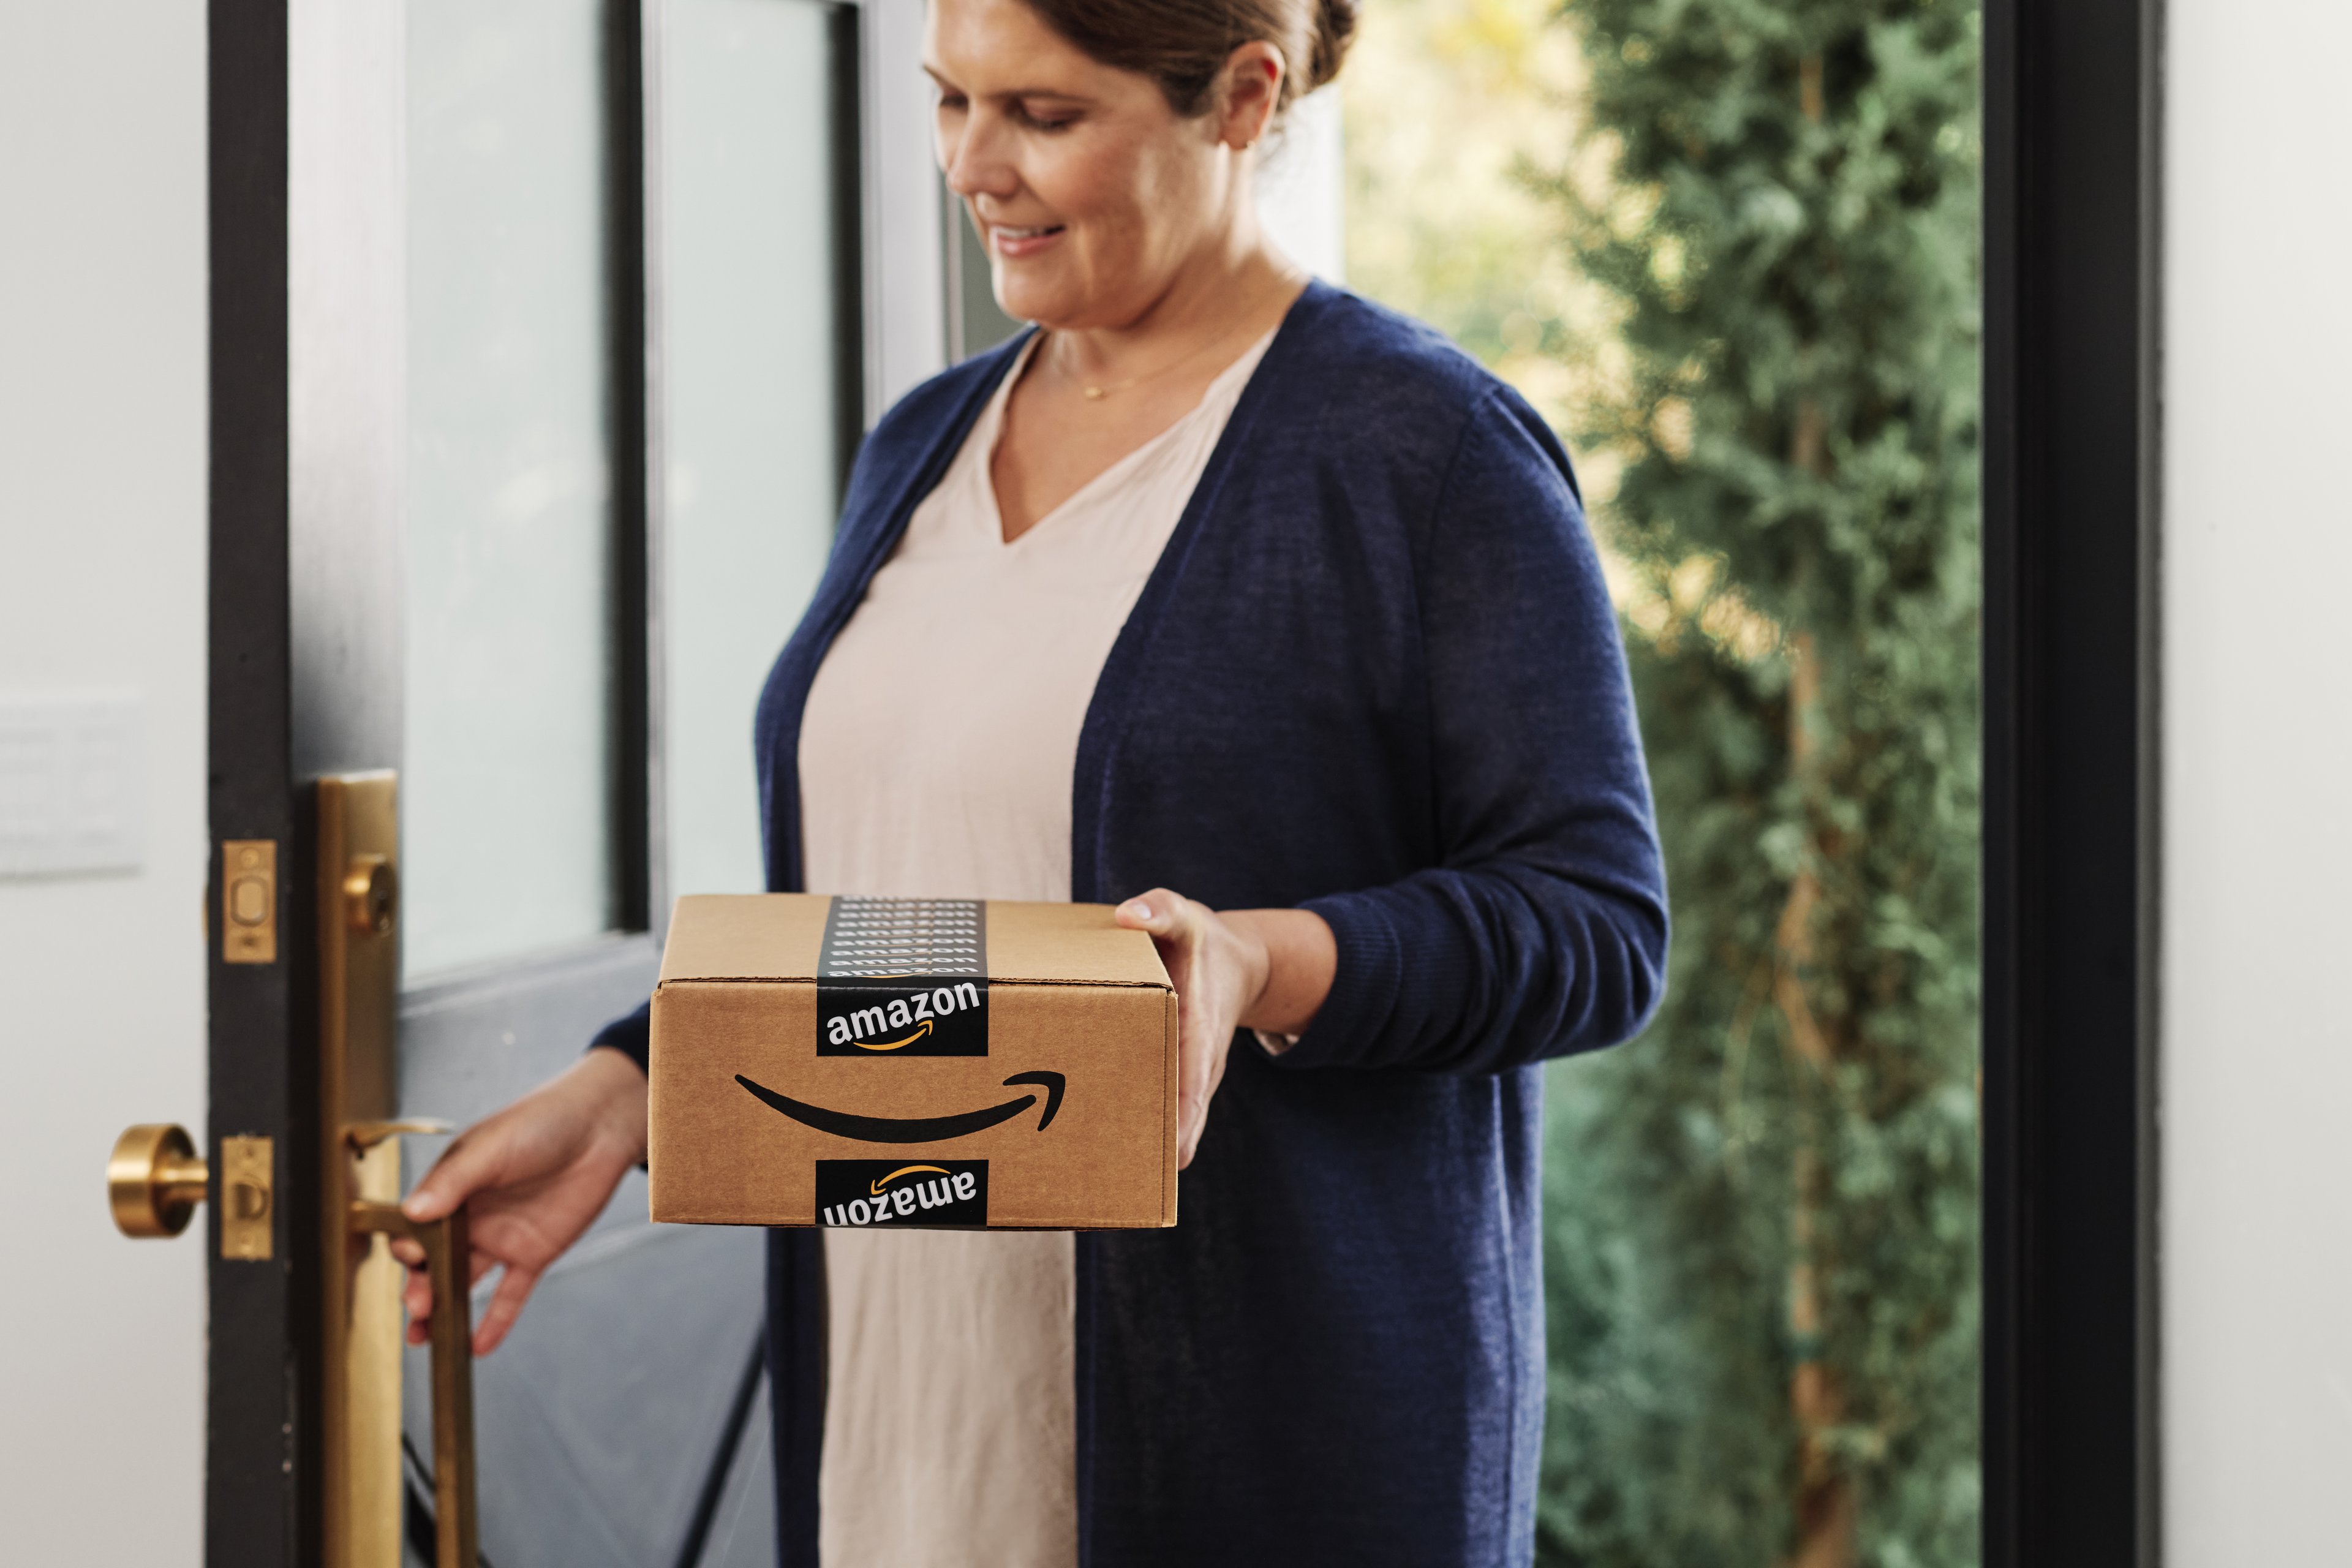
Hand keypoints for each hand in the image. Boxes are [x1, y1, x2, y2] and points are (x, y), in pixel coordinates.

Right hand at [391, 1046, 648, 1355]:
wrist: (601, 1126)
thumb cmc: (542, 1121)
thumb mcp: (491, 1147)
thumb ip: (453, 1180)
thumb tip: (413, 1211)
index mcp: (452, 1189)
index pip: (416, 1227)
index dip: (409, 1247)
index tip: (409, 1259)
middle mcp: (471, 1218)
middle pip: (434, 1263)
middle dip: (420, 1288)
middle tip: (417, 1308)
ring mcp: (501, 1238)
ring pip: (464, 1284)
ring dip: (444, 1311)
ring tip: (427, 1338)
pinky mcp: (534, 1254)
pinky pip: (511, 1295)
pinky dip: (496, 1321)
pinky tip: (479, 1346)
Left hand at [1114, 890, 1334, 1167]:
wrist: (1230, 961)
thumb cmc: (1201, 943)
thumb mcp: (1185, 918)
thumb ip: (1161, 911)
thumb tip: (1128, 914)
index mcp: (1201, 1031)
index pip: (1196, 1082)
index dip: (1186, 1119)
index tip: (1176, 1157)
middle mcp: (1195, 1062)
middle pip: (1180, 1116)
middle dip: (1158, 1148)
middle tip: (1128, 1184)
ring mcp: (1183, 1074)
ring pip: (1167, 1119)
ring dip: (1144, 1146)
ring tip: (1107, 1183)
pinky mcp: (1168, 1075)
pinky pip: (1153, 1105)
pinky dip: (1135, 1124)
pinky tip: (1099, 1149)